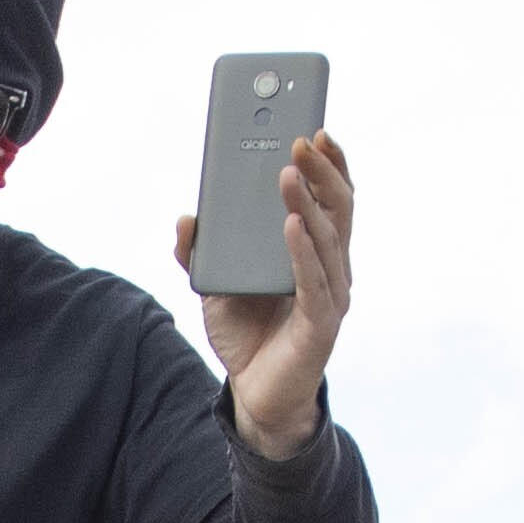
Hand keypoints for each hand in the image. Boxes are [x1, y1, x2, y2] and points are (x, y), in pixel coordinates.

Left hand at [180, 128, 355, 449]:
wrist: (254, 395)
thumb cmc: (246, 334)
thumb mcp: (215, 286)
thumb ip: (201, 253)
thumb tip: (185, 218)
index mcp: (314, 251)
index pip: (332, 198)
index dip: (330, 163)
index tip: (317, 127)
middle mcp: (330, 268)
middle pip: (338, 208)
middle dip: (321, 170)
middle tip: (301, 139)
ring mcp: (330, 295)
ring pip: (329, 238)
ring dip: (309, 201)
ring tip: (289, 172)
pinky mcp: (320, 324)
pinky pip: (314, 281)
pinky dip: (303, 250)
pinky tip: (291, 224)